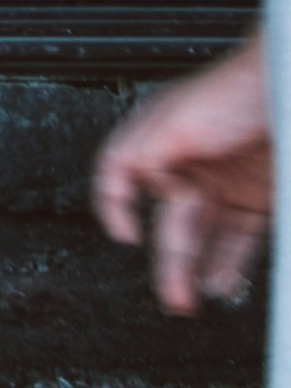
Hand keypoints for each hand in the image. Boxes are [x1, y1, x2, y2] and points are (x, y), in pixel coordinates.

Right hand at [97, 35, 271, 311]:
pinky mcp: (255, 198)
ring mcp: (222, 181)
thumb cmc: (235, 90)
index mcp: (158, 136)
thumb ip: (145, 150)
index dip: (113, 204)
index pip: (120, 173)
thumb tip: (128, 185)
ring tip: (193, 298)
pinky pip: (238, 239)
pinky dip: (228, 264)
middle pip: (169, 218)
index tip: (124, 236)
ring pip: (202, 235)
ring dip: (195, 268)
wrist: (284, 89)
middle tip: (172, 294)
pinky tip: (223, 283)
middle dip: (168, 259)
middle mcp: (187, 160)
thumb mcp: (176, 119)